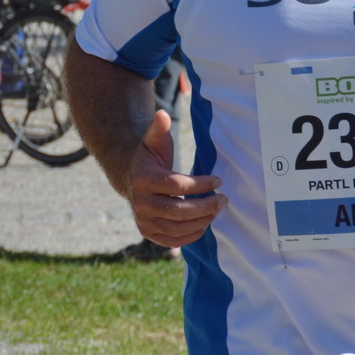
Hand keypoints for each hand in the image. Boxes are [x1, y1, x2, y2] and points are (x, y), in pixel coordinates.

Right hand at [127, 110, 222, 247]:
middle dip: (205, 206)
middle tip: (224, 200)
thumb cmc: (150, 158)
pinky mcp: (147, 232)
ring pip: (177, 228)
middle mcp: (140, 202)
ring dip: (202, 221)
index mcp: (142, 178)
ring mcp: (143, 220)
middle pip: (178, 210)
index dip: (201, 185)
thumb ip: (158, 128)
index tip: (218, 181)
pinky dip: (192, 235)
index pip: (177, 185)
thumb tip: (162, 114)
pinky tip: (204, 222)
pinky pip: (173, 240)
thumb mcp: (153, 140)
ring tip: (216, 210)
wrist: (131, 178)